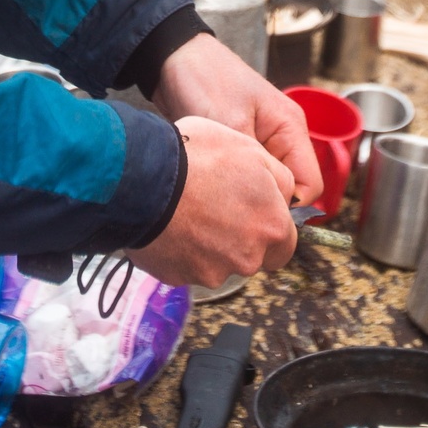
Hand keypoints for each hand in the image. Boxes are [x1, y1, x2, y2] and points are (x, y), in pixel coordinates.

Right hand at [128, 115, 296, 286]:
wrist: (143, 178)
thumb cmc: (198, 157)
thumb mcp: (251, 149)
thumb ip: (278, 178)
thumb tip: (284, 195)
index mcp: (272, 227)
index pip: (284, 242)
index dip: (268, 225)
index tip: (251, 210)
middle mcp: (248, 258)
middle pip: (250, 254)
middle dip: (237, 235)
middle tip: (214, 203)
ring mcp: (212, 273)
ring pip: (217, 261)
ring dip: (207, 242)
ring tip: (186, 208)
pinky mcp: (179, 278)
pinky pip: (185, 265)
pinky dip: (181, 249)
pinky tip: (169, 221)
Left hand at [153, 33, 321, 203]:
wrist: (172, 57)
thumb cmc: (205, 80)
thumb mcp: (231, 124)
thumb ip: (255, 165)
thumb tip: (268, 206)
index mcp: (291, 128)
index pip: (310, 185)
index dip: (289, 207)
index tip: (258, 218)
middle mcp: (281, 138)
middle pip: (289, 189)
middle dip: (266, 205)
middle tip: (235, 215)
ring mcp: (259, 142)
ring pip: (265, 186)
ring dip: (247, 196)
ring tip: (220, 202)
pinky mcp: (238, 147)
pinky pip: (245, 178)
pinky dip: (232, 187)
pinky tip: (212, 191)